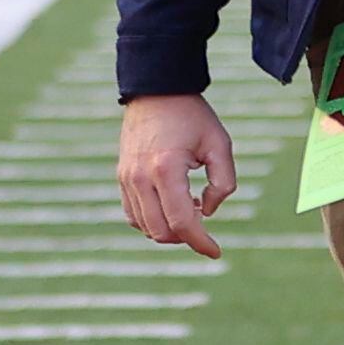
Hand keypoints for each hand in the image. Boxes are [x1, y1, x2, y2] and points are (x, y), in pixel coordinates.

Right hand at [116, 93, 237, 258]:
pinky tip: (173, 207)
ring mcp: (126, 179)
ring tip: (193, 209)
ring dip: (169, 230)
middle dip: (186, 238)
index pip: (183, 221)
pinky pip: (133, 214)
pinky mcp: (121, 178)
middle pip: (161, 231)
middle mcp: (140, 178)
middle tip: (206, 227)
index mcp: (166, 169)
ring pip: (144, 227)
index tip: (216, 252)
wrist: (156, 92)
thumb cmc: (193, 117)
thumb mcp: (221, 144)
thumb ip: (223, 182)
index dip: (201, 242)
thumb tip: (208, 212)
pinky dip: (152, 221)